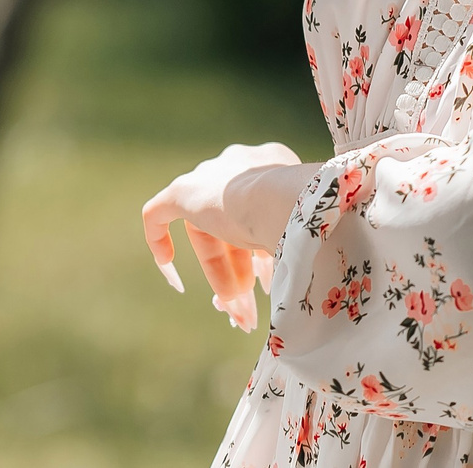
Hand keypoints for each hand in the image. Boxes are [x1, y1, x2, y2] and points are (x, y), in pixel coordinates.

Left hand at [141, 141, 315, 331]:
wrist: (287, 202)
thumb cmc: (313, 219)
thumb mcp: (310, 231)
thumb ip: (300, 241)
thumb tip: (303, 271)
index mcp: (273, 163)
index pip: (259, 210)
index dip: (260, 252)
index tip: (266, 280)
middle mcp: (239, 163)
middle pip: (233, 226)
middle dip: (242, 271)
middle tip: (250, 308)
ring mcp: (210, 176)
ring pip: (208, 233)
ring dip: (222, 276)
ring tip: (235, 311)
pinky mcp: (183, 191)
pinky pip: (159, 213)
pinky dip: (159, 239)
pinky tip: (167, 267)